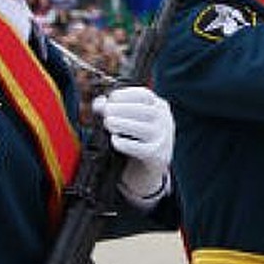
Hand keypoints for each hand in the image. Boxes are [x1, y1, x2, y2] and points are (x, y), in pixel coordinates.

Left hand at [94, 85, 173, 204]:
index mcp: (159, 107)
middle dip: (122, 109)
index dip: (126, 95)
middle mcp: (165, 121)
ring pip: (145, 129)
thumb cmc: (136, 139)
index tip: (110, 98)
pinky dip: (125, 144)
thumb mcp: (131, 120)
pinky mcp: (156, 156)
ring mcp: (163, 139)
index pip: (145, 95)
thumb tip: (98, 103)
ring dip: (123, 124)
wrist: (147, 168)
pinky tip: (114, 140)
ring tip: (108, 124)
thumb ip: (114, 109)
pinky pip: (140, 148)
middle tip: (105, 113)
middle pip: (146, 111)